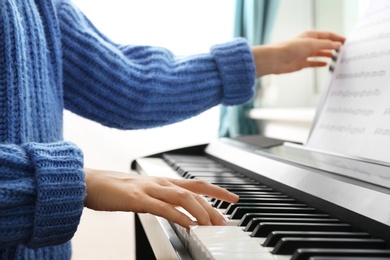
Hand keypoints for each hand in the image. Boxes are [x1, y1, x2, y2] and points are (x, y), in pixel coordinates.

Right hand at [84, 168, 238, 227]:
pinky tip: (188, 225)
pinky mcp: (136, 198)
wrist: (89, 182)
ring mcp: (148, 189)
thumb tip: (176, 212)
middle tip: (225, 220)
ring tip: (212, 225)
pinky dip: (178, 216)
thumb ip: (160, 200)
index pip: (195, 183)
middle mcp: (158, 182)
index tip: (232, 198)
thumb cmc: (114, 189)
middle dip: (212, 206)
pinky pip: (162, 207)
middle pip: (193, 191)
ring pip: (182, 197)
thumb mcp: (142, 192)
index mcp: (161, 181)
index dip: (215, 190)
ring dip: (200, 211)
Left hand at [252, 30, 345, 76]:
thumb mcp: (311, 44)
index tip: (347, 41)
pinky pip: (313, 63)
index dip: (337, 38)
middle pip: (324, 45)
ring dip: (328, 55)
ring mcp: (304, 54)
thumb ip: (325, 45)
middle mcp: (307, 44)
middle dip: (334, 47)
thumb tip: (337, 45)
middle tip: (345, 51)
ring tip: (338, 58)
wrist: (276, 60)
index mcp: (310, 35)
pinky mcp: (301, 63)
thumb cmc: (290, 48)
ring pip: (319, 54)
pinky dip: (319, 63)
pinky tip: (326, 64)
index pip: (327, 35)